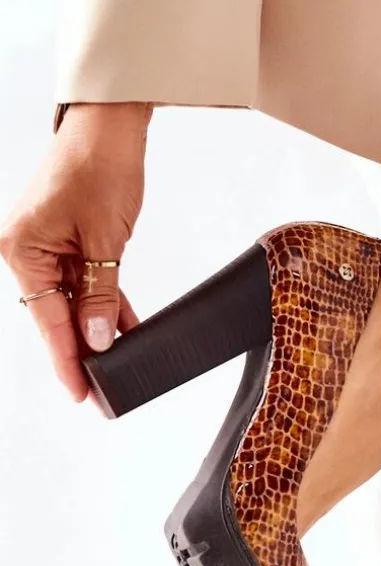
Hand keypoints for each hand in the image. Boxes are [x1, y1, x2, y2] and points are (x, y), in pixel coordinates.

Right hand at [0, 102, 151, 401]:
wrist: (109, 125)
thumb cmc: (99, 167)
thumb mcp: (105, 242)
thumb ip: (100, 295)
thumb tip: (96, 338)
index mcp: (22, 249)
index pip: (47, 319)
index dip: (67, 359)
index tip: (80, 392)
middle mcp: (26, 250)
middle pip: (56, 314)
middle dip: (81, 350)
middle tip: (103, 389)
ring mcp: (45, 245)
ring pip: (72, 302)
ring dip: (96, 329)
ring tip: (117, 365)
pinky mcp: (65, 240)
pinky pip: (84, 283)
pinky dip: (104, 304)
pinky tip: (124, 330)